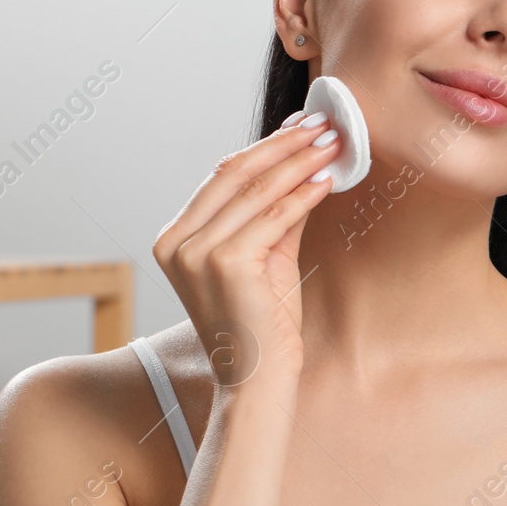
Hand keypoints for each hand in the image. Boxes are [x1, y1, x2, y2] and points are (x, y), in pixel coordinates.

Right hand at [151, 109, 342, 386]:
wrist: (257, 380)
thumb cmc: (261, 324)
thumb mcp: (266, 257)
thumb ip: (277, 213)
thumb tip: (306, 164)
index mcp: (174, 238)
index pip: (222, 176)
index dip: (265, 146)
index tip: (300, 127)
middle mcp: (177, 242)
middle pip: (235, 173)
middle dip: (284, 144)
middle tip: (322, 125)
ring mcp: (196, 253)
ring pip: (256, 190)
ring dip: (299, 163)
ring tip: (331, 146)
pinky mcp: (225, 263)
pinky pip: (273, 216)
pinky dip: (303, 194)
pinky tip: (326, 180)